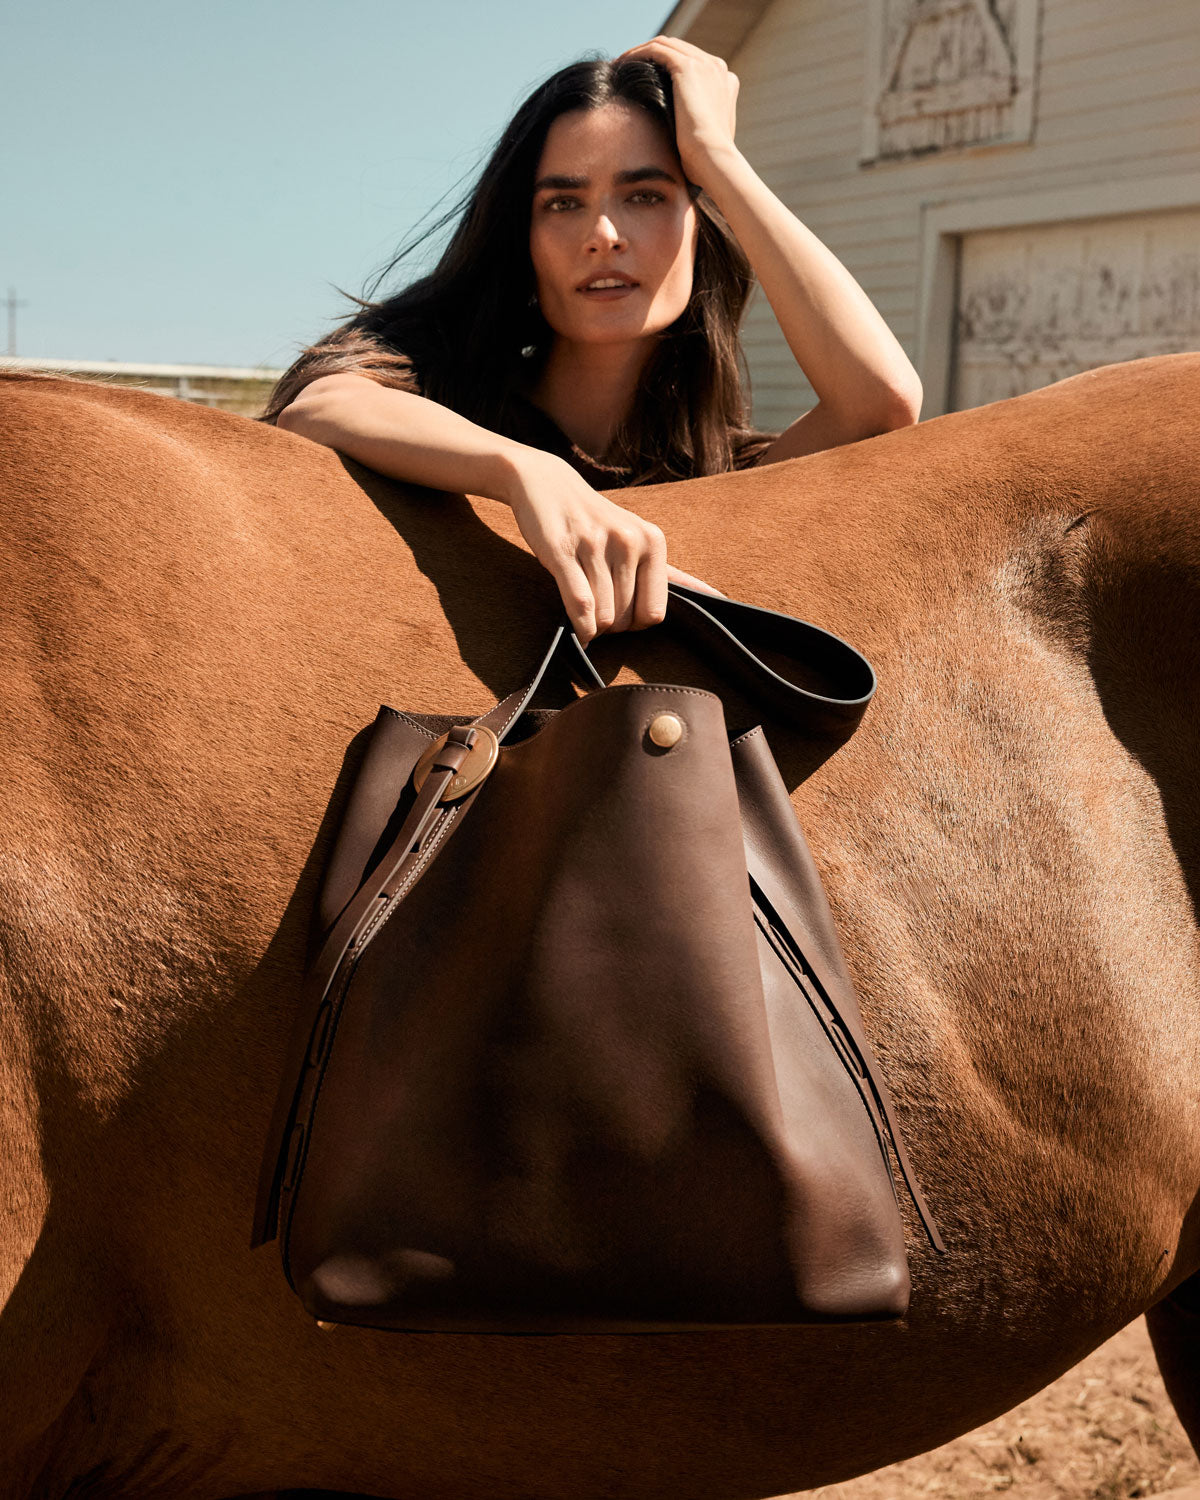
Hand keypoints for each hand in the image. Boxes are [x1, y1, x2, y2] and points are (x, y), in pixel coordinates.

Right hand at [504, 450, 724, 644]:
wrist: (547, 485)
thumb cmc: (596, 523)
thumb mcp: (639, 540)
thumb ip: (673, 574)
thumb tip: (718, 599)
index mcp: (652, 540)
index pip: (654, 613)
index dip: (636, 623)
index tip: (622, 612)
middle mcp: (629, 541)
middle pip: (626, 619)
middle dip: (610, 625)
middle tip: (597, 606)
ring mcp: (595, 545)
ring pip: (603, 618)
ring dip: (591, 626)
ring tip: (584, 607)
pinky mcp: (563, 551)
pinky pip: (580, 606)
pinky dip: (580, 627)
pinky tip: (577, 629)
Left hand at [616, 36, 738, 191]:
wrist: (713, 161)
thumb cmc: (707, 162)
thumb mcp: (705, 139)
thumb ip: (696, 124)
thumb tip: (681, 133)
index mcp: (724, 82)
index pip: (691, 62)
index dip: (666, 67)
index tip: (646, 78)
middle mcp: (717, 67)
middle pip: (678, 49)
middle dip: (651, 56)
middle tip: (626, 67)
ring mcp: (705, 64)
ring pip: (665, 45)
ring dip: (640, 52)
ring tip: (620, 65)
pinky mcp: (688, 67)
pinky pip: (656, 50)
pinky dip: (637, 54)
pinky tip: (621, 65)